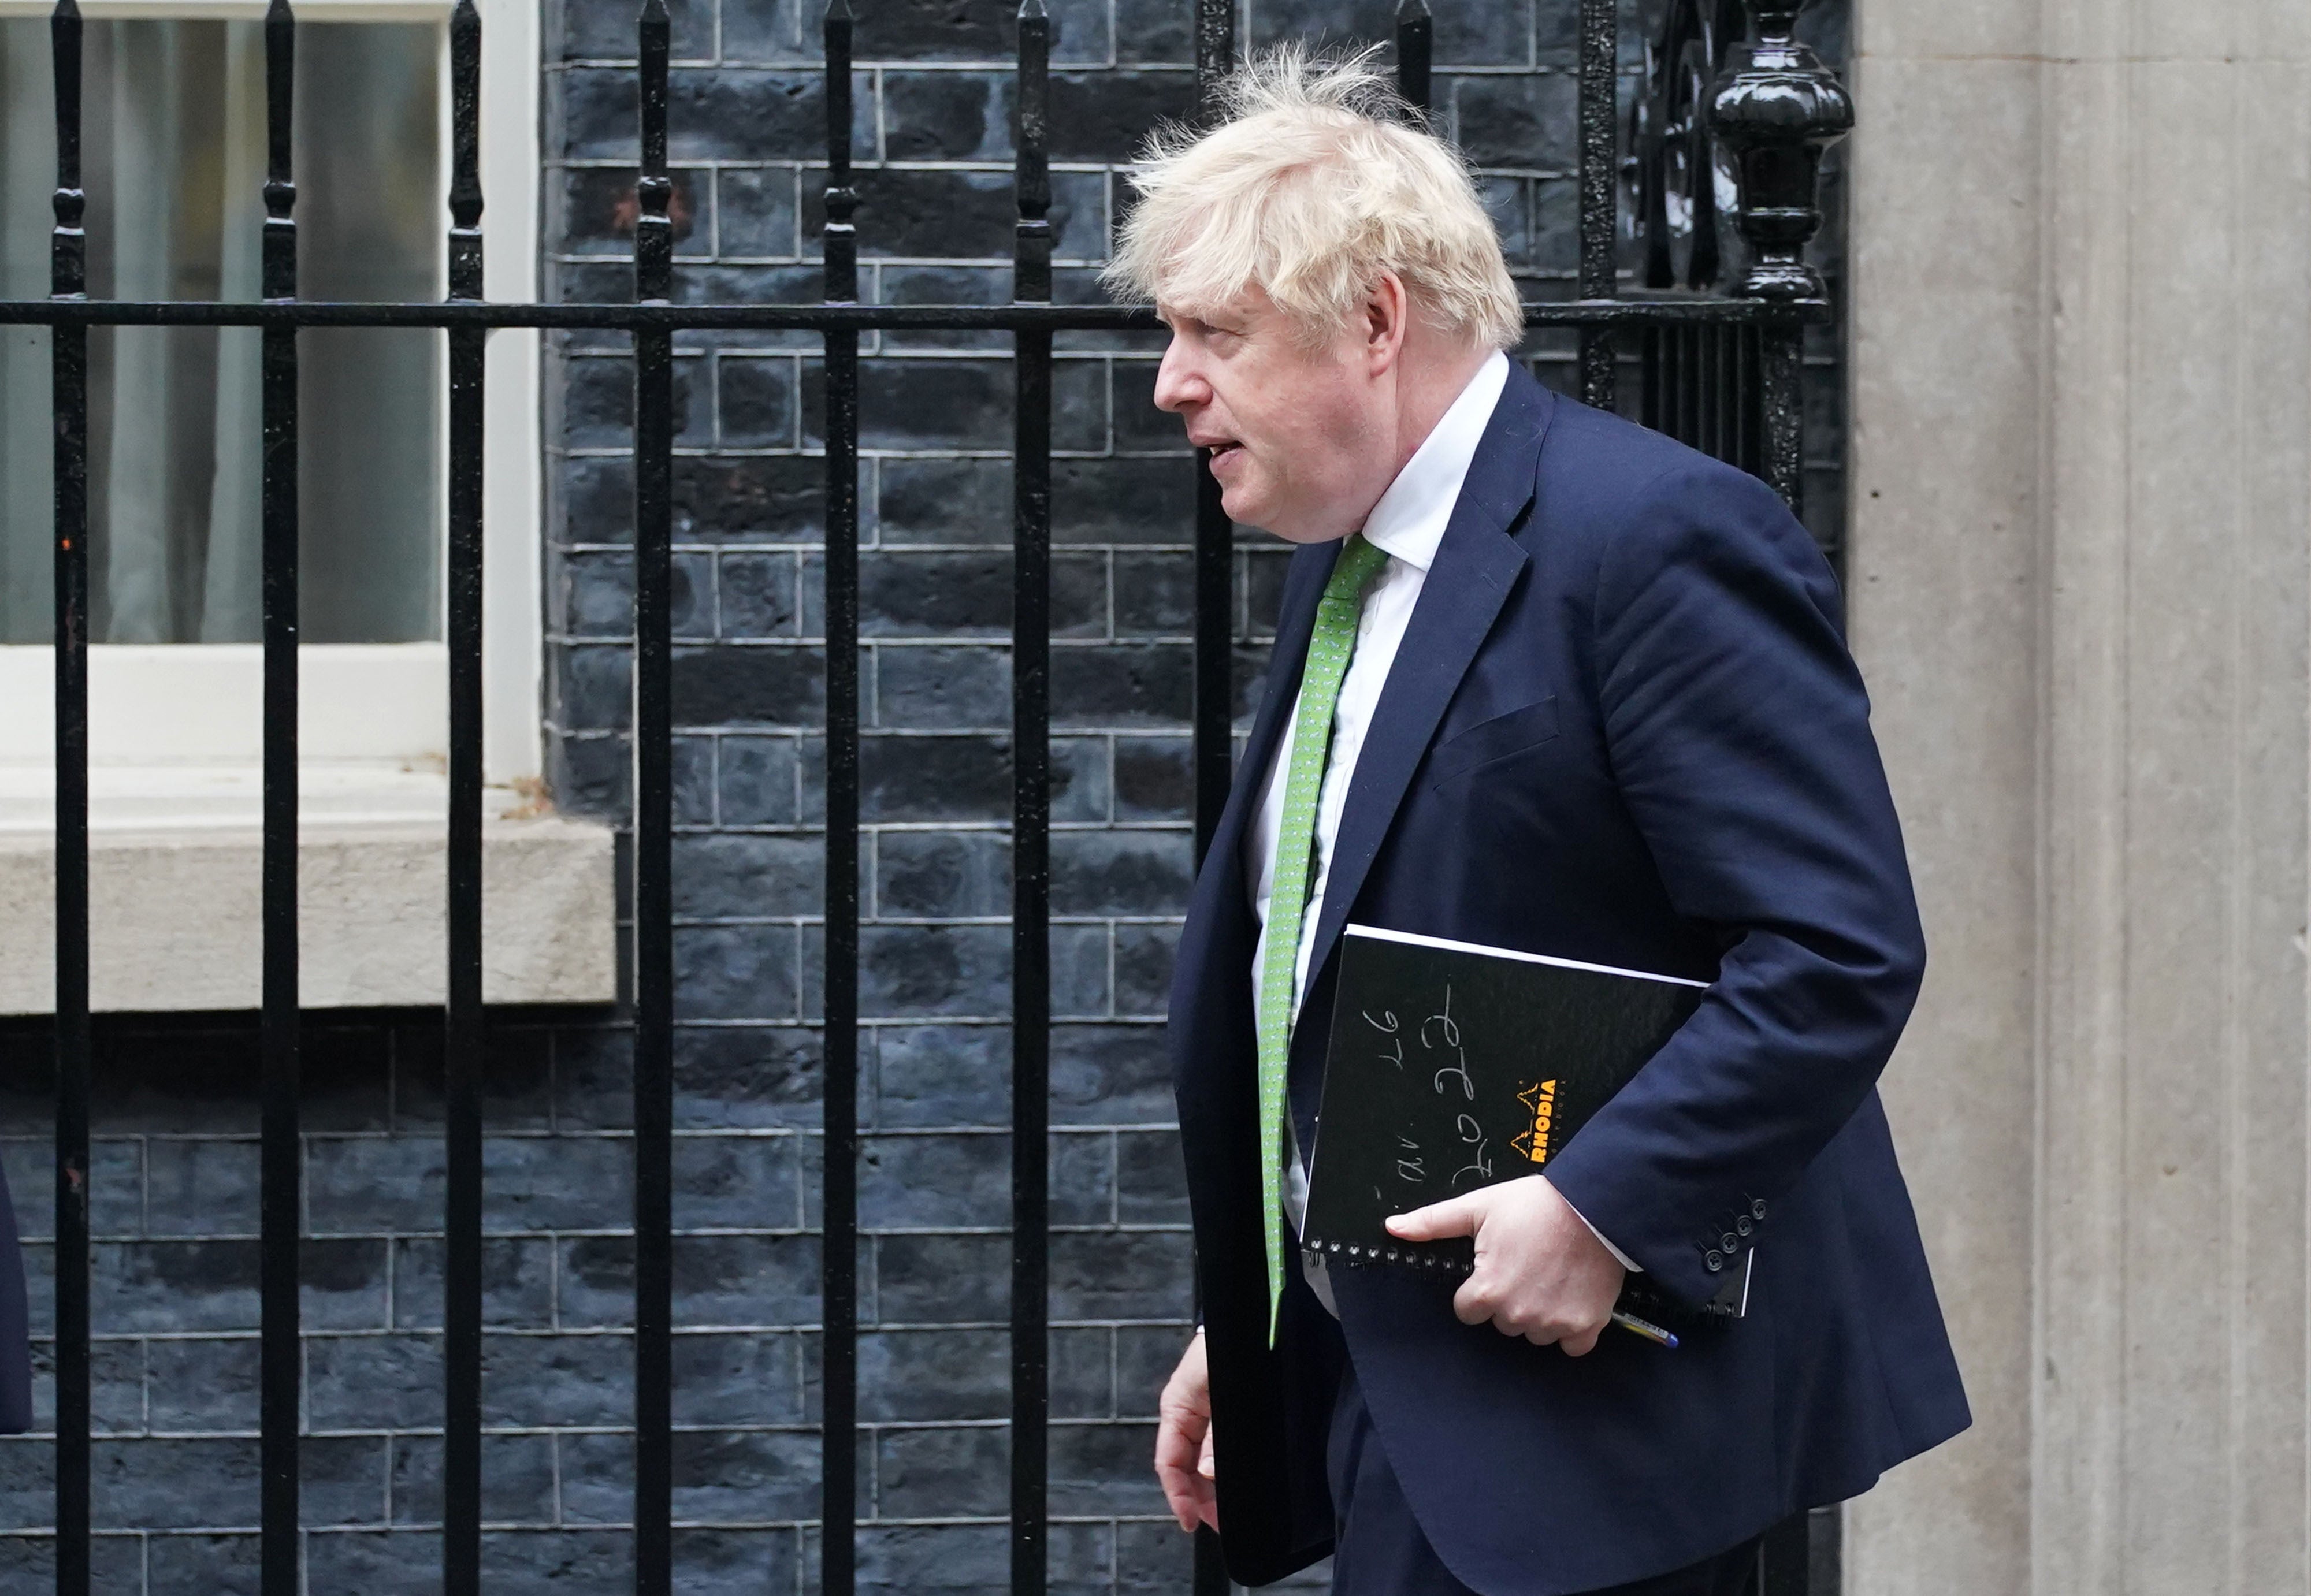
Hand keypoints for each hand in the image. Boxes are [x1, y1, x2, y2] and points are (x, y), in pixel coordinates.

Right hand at [1153, 1331, 1218, 1532]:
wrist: (1252, 1321)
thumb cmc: (1228, 1348)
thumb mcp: (1218, 1390)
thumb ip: (1214, 1435)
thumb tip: (1207, 1474)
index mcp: (1177, 1408)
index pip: (1169, 1462)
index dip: (1178, 1495)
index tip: (1191, 1521)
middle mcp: (1189, 1417)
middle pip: (1186, 1470)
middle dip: (1199, 1500)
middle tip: (1219, 1526)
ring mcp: (1208, 1418)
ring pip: (1203, 1465)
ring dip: (1213, 1491)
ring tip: (1228, 1515)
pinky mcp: (1227, 1417)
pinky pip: (1219, 1451)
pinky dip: (1225, 1472)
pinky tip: (1237, 1488)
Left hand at [1385, 1175, 1623, 1353]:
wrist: (1594, 1204)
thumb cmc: (1534, 1204)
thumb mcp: (1478, 1206)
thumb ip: (1433, 1222)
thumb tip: (1392, 1228)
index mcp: (1488, 1291)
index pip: (1467, 1310)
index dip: (1478, 1289)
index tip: (1494, 1268)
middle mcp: (1518, 1314)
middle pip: (1502, 1322)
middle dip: (1509, 1300)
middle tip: (1526, 1266)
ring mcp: (1554, 1323)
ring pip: (1534, 1334)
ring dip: (1539, 1313)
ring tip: (1550, 1276)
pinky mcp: (1586, 1325)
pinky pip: (1571, 1345)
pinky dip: (1571, 1329)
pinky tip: (1571, 1299)